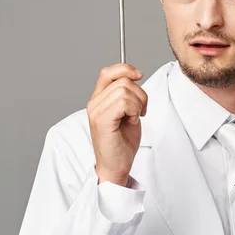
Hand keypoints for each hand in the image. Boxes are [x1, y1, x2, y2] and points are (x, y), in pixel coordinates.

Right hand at [86, 64, 147, 186]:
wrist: (116, 166)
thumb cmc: (121, 142)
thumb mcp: (126, 111)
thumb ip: (126, 93)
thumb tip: (134, 75)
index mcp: (98, 99)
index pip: (108, 72)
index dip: (125, 69)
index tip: (139, 75)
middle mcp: (94, 103)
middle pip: (123, 80)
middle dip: (140, 94)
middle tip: (139, 111)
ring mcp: (96, 112)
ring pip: (125, 90)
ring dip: (138, 104)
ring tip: (133, 118)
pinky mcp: (102, 121)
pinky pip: (124, 102)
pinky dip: (134, 110)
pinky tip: (131, 121)